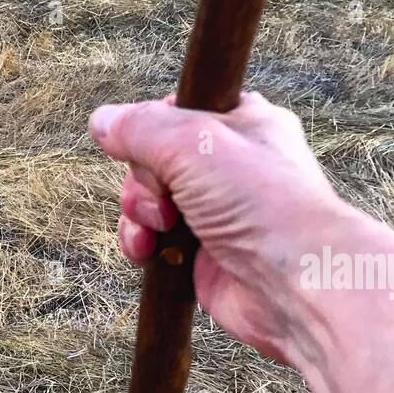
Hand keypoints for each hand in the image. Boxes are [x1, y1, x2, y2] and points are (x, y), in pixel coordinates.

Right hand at [88, 91, 353, 365]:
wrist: (293, 280)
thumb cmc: (262, 202)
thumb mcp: (193, 143)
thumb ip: (140, 128)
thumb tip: (101, 121)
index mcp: (240, 124)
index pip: (177, 112)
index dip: (153, 129)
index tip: (150, 145)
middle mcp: (227, 167)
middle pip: (152, 159)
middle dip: (143, 181)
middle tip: (165, 198)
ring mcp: (212, 212)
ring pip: (146, 201)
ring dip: (137, 215)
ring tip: (157, 228)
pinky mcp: (198, 254)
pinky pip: (150, 240)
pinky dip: (141, 244)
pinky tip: (147, 252)